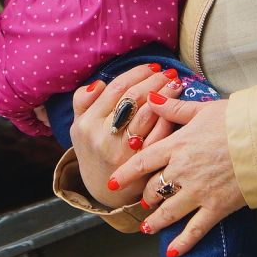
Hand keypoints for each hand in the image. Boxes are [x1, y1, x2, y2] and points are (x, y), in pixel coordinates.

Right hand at [67, 63, 176, 207]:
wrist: (102, 190)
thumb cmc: (93, 149)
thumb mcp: (78, 125)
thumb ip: (82, 101)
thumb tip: (98, 83)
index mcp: (87, 123)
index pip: (116, 89)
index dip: (136, 74)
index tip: (151, 67)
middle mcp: (104, 136)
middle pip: (133, 98)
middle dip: (154, 81)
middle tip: (168, 73)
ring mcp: (123, 151)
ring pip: (148, 114)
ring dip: (166, 95)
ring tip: (176, 84)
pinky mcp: (142, 163)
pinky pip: (159, 134)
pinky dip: (169, 117)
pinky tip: (178, 108)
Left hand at [108, 95, 245, 256]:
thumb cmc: (237, 121)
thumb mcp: (203, 109)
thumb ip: (174, 108)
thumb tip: (151, 99)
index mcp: (177, 146)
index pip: (142, 162)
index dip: (125, 174)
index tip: (112, 182)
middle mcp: (182, 171)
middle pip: (155, 188)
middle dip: (146, 196)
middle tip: (143, 201)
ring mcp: (198, 192)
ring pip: (168, 212)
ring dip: (155, 221)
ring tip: (146, 228)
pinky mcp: (217, 207)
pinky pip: (195, 230)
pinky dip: (182, 243)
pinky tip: (172, 253)